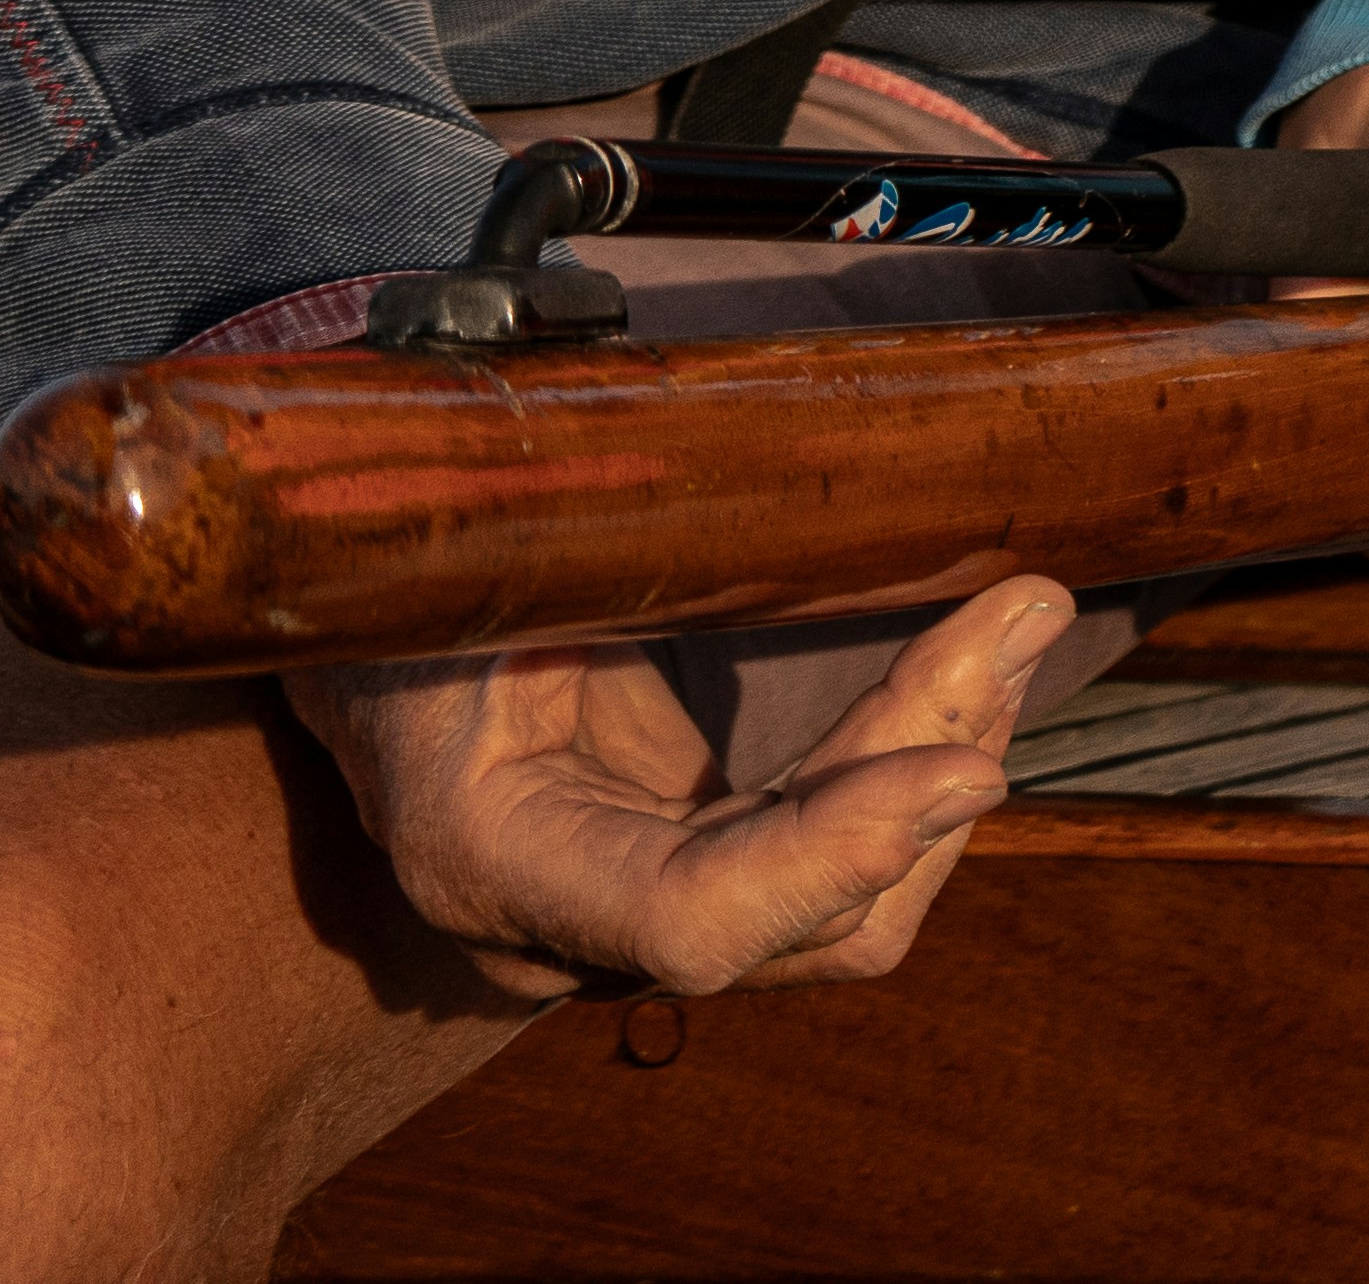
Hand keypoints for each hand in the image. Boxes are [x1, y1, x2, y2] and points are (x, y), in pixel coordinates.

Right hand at [291, 571, 1069, 1003]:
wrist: (347, 641)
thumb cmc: (390, 574)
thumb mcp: (458, 543)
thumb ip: (576, 526)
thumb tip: (718, 436)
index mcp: (484, 855)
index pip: (689, 920)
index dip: (832, 855)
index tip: (965, 769)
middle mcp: (565, 932)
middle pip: (805, 922)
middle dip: (927, 767)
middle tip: (1020, 613)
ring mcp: (634, 928)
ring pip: (844, 910)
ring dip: (942, 763)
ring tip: (1010, 623)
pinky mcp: (695, 885)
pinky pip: (829, 865)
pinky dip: (908, 766)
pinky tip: (967, 669)